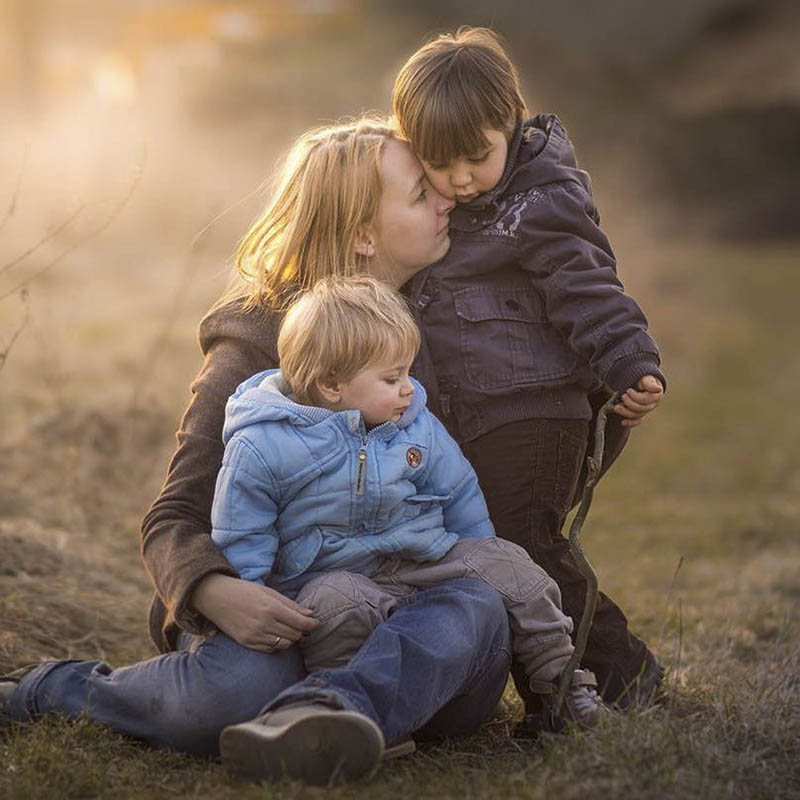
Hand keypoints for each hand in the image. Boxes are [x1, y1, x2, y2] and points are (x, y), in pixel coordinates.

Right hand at [190, 573, 318, 652]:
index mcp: (271, 608)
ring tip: (288, 629)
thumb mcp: (269, 592)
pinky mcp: (247, 643)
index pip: (300, 623)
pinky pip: (271, 650)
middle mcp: (264, 624)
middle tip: (301, 624)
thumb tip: (310, 614)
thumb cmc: (244, 591)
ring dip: (290, 638)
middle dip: (301, 630)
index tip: (317, 623)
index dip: (312, 624)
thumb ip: (290, 605)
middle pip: (294, 635)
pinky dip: (277, 644)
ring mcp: (255, 636)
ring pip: (284, 644)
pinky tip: (275, 635)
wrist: (216, 598)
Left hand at [613, 375, 663, 427]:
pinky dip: (630, 423)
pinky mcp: (640, 414)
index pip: (646, 400)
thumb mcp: (646, 377)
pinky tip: (623, 422)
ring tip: (616, 407)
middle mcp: (653, 404)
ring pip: (637, 415)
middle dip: (630, 404)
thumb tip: (658, 389)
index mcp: (656, 395)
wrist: (639, 380)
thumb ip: (649, 383)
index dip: (636, 397)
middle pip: (642, 409)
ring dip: (626, 413)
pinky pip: (637, 421)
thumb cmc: (642, 378)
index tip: (628, 390)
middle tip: (622, 396)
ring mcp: (646, 410)